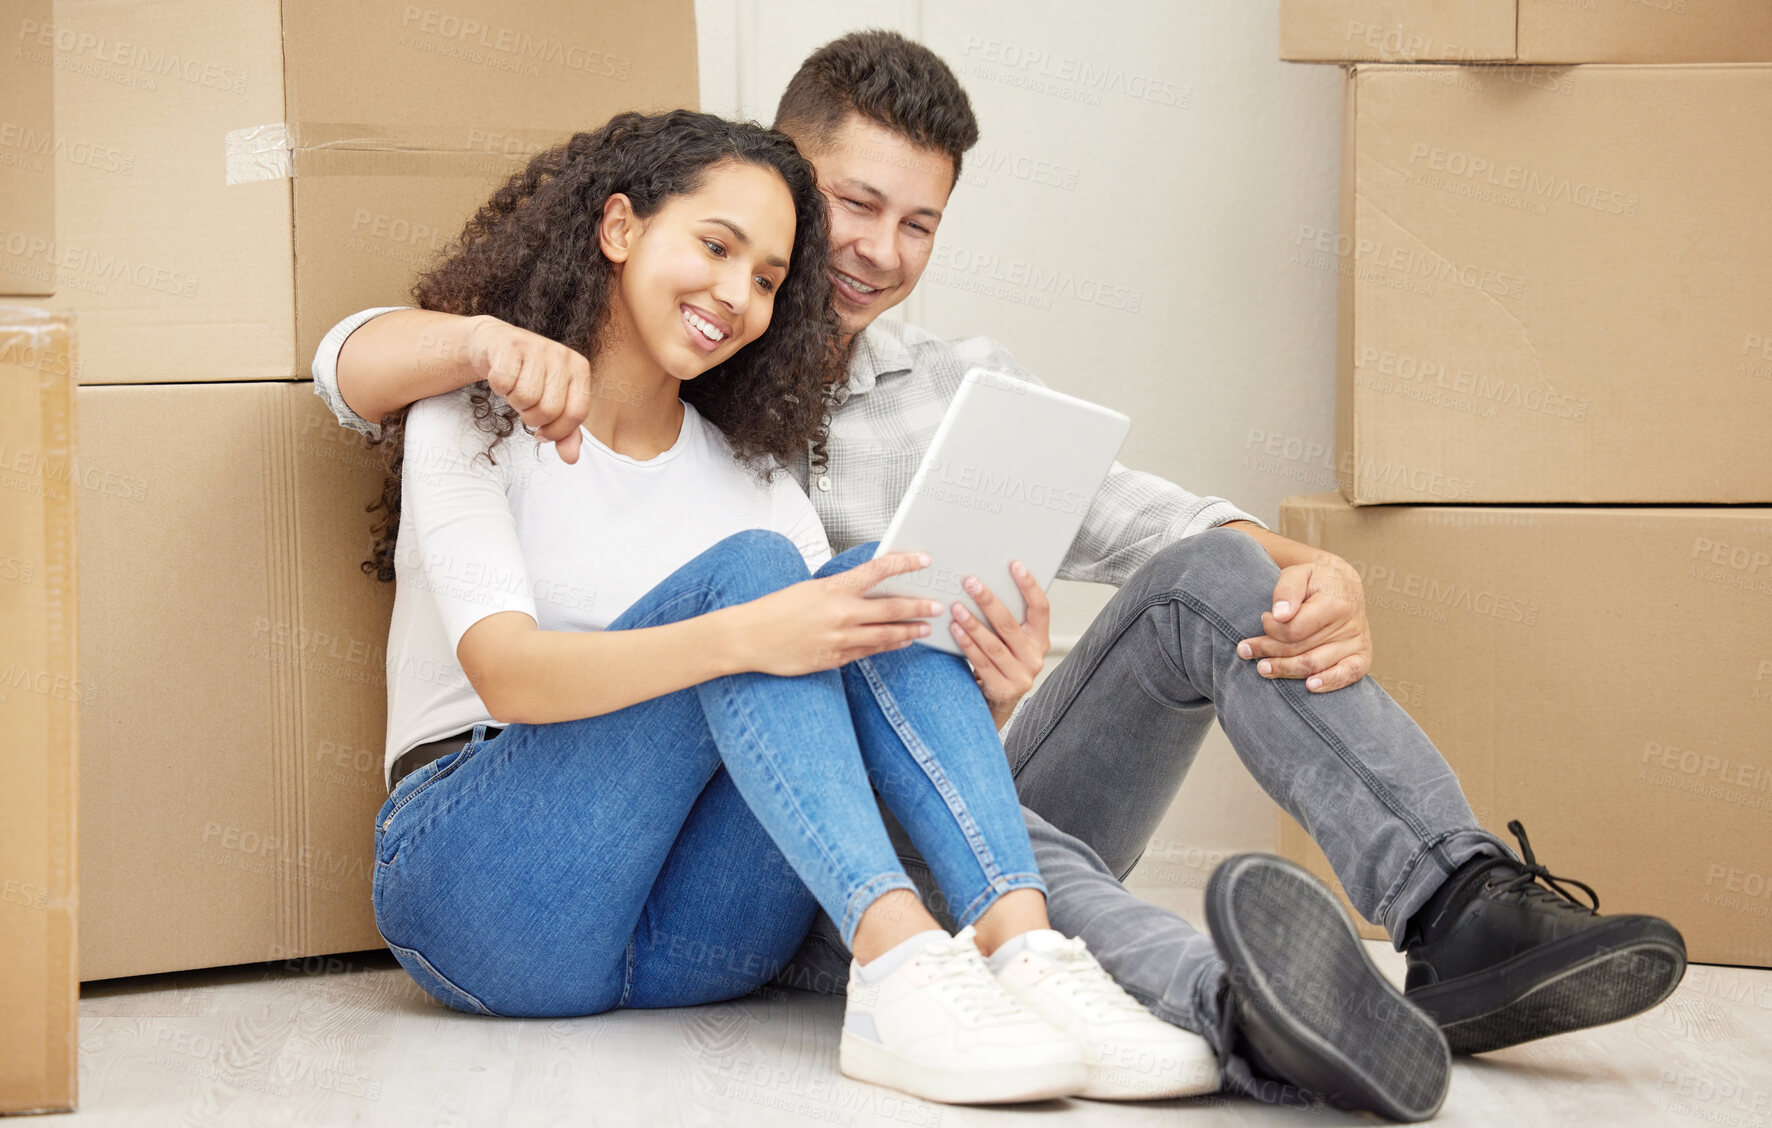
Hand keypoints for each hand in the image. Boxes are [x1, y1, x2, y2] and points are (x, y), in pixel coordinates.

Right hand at [464, 315, 594, 463]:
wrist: (496, 346)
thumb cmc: (528, 378)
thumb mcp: (551, 404)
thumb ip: (565, 432)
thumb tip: (571, 459)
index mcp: (579, 368)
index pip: (576, 413)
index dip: (557, 432)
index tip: (542, 433)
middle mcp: (562, 355)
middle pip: (549, 409)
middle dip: (531, 418)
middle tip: (525, 406)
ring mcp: (536, 346)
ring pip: (525, 397)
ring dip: (514, 402)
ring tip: (514, 389)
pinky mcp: (510, 344)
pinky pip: (503, 382)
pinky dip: (498, 387)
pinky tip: (502, 377)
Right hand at [735, 551, 944, 676]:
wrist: (748, 638)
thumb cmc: (775, 610)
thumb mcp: (809, 589)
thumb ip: (840, 591)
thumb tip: (868, 589)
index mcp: (833, 588)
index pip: (878, 571)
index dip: (904, 564)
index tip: (923, 560)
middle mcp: (840, 613)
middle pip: (891, 609)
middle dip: (918, 606)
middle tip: (937, 605)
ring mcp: (839, 638)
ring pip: (885, 635)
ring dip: (909, 631)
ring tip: (925, 628)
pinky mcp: (834, 658)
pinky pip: (868, 652)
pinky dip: (887, 647)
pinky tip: (900, 643)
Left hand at [949, 561, 1050, 728]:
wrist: (999, 701)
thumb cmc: (1003, 662)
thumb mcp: (1013, 642)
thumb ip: (1007, 620)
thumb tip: (984, 585)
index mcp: (1041, 639)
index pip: (1041, 608)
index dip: (1030, 585)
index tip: (1015, 565)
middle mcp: (1035, 657)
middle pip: (1009, 624)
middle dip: (988, 601)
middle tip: (970, 582)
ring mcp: (1021, 675)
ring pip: (993, 644)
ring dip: (973, 623)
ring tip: (956, 607)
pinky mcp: (1003, 688)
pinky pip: (981, 661)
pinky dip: (967, 644)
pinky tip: (956, 630)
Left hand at [1236, 551, 1371, 691]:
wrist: (1344, 586)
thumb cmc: (1316, 579)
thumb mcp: (1299, 573)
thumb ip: (1287, 590)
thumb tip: (1279, 615)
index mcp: (1334, 603)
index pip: (1294, 629)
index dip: (1272, 629)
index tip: (1262, 618)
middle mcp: (1349, 625)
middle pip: (1301, 649)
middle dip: (1269, 651)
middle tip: (1245, 650)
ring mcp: (1356, 643)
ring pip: (1315, 665)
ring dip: (1285, 670)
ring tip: (1261, 668)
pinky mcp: (1362, 656)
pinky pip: (1347, 675)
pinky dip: (1329, 683)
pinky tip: (1309, 687)